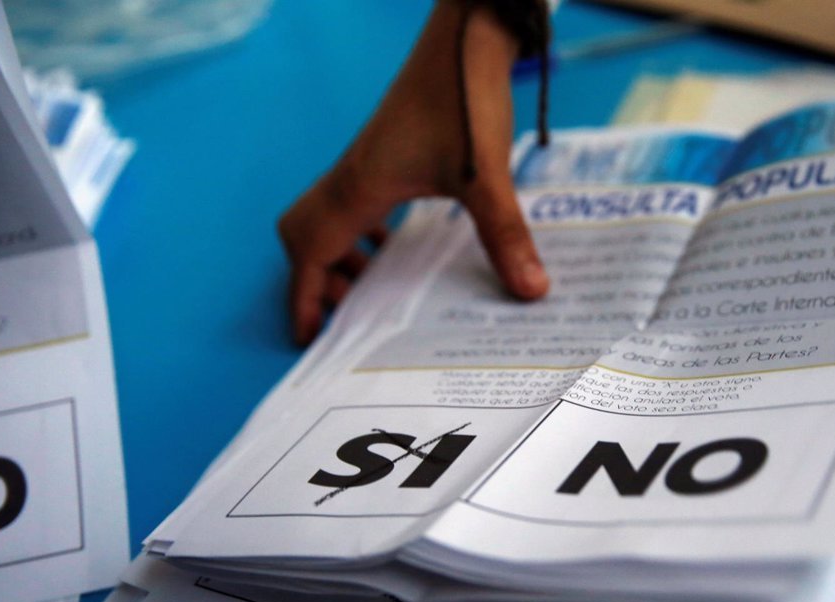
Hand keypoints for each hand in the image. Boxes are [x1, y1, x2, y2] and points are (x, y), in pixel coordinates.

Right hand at [277, 1, 548, 345]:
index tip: (308, 337)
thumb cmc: (464, 95)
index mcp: (361, 187)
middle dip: (316, 278)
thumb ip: (505, 235)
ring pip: (328, 215)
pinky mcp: (386, 150)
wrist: (468, 32)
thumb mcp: (486, 174)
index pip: (310, 251)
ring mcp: (366, 160)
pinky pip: (354, 199)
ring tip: (372, 282)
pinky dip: (362, 228)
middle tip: (348, 310)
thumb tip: (530, 292)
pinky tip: (399, 239)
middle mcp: (353, 174)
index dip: (304, 297)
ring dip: (339, 253)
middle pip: (305, 234)